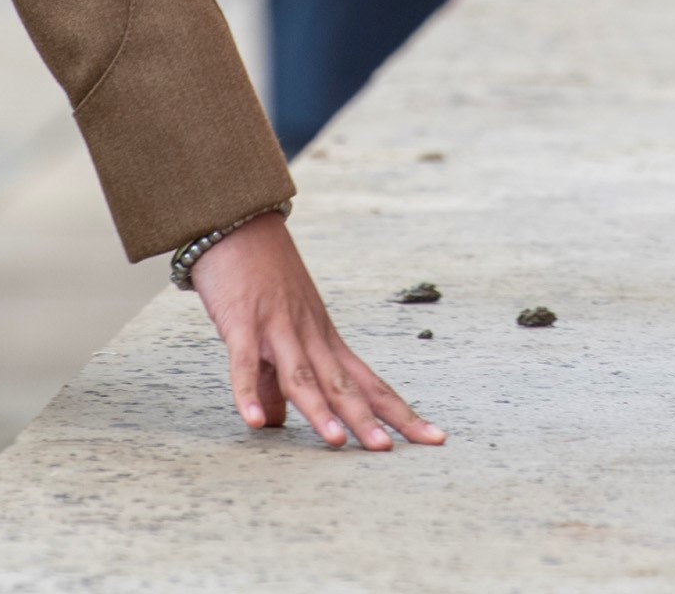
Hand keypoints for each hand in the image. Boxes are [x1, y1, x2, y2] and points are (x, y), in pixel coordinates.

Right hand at [187, 212, 443, 450]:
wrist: (240, 223)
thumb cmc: (263, 278)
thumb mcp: (279, 331)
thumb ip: (277, 380)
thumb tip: (276, 422)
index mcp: (327, 340)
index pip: (371, 384)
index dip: (400, 413)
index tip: (434, 439)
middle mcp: (311, 335)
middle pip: (343, 384)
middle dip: (367, 419)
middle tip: (389, 451)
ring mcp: (278, 327)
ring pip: (302, 375)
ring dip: (319, 410)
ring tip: (337, 442)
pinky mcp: (243, 321)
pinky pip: (245, 361)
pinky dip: (248, 391)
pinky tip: (255, 421)